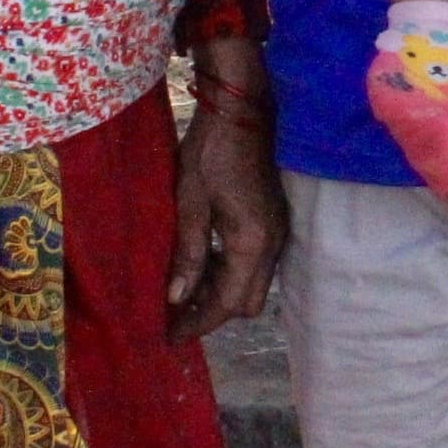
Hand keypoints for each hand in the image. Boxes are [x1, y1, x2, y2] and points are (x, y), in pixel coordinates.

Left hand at [167, 50, 279, 336]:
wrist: (243, 109)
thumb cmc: (211, 151)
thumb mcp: (190, 201)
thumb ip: (187, 252)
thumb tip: (177, 298)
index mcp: (251, 242)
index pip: (227, 303)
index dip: (198, 324)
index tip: (169, 337)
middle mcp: (272, 243)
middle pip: (247, 302)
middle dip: (213, 314)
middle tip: (174, 313)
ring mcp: (278, 232)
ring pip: (253, 284)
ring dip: (221, 293)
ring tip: (183, 288)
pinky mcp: (274, 220)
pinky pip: (255, 264)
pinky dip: (230, 273)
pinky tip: (203, 261)